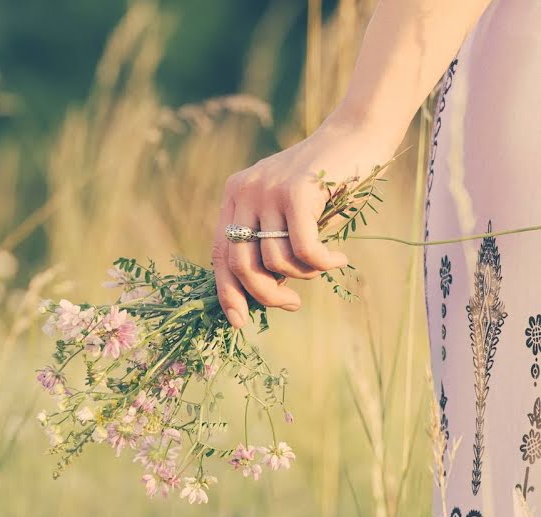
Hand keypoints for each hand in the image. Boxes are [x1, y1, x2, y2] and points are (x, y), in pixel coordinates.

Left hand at [212, 116, 399, 327]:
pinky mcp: (297, 191)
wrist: (359, 132)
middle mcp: (245, 191)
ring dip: (303, 275)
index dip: (227, 292)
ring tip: (323, 264)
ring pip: (275, 260)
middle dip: (266, 295)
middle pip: (241, 264)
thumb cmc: (329, 180)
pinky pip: (303, 250)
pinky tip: (338, 258)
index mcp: (235, 195)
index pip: (219, 254)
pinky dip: (321, 263)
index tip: (239, 321)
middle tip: (292, 304)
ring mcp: (268, 190)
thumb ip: (271, 240)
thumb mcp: (289, 211)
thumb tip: (264, 291)